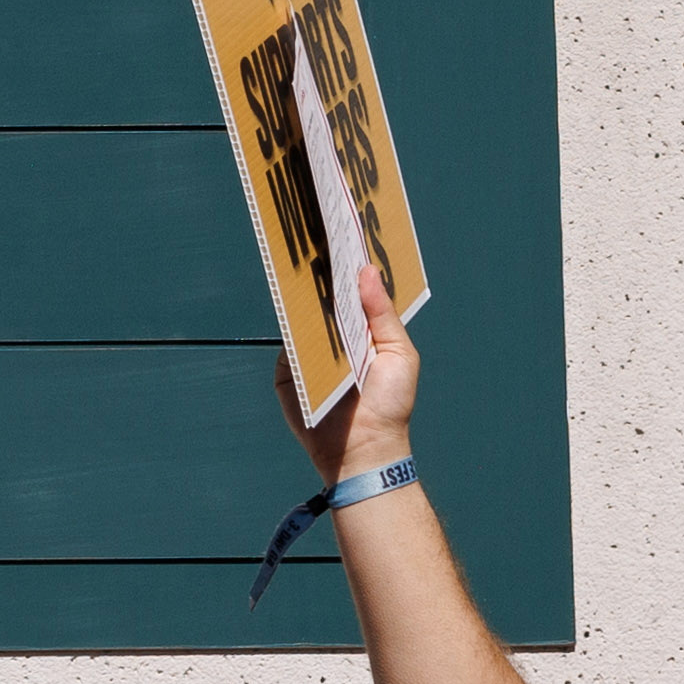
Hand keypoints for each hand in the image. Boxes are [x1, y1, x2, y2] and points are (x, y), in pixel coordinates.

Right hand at [294, 230, 422, 478]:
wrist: (361, 449)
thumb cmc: (390, 403)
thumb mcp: (398, 353)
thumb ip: (383, 314)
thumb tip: (367, 270)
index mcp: (363, 330)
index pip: (352, 291)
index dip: (349, 266)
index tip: (345, 233)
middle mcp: (334, 336)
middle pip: (323, 297)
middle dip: (322, 271)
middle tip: (320, 235)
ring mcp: (308, 350)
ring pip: (301, 314)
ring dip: (301, 291)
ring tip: (303, 259)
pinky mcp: (287, 366)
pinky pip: (285, 339)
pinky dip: (289, 322)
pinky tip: (291, 299)